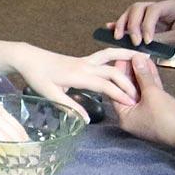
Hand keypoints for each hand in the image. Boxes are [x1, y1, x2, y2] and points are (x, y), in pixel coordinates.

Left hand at [6, 44, 139, 120]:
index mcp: (78, 75)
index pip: (105, 84)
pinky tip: (126, 56)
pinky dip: (118, 54)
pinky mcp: (84, 59)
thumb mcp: (50, 94)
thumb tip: (85, 120)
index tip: (132, 103)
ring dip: (128, 56)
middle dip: (129, 82)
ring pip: (111, 55)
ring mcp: (85, 60)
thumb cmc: (37, 76)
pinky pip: (105, 55)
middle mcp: (85, 65)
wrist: (29, 58)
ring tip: (145, 57)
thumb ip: (69, 106)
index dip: (120, 93)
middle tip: (142, 94)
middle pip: (112, 71)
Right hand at [110, 0, 174, 57]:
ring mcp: (160, 15)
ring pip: (136, 14)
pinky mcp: (157, 25)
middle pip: (139, 8)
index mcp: (174, 5)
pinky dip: (127, 27)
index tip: (144, 41)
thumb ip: (161, 41)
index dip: (144, 25)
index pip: (152, 10)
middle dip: (130, 24)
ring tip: (117, 36)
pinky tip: (113, 30)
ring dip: (125, 25)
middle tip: (129, 41)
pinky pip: (139, 23)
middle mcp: (165, 7)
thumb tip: (141, 45)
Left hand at [111, 53, 174, 148]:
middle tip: (132, 56)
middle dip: (132, 72)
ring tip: (141, 58)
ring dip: (142, 75)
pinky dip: (151, 81)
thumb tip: (136, 60)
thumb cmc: (168, 120)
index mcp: (125, 117)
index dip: (119, 74)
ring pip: (141, 90)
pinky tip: (151, 67)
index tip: (121, 59)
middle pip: (129, 90)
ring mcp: (146, 114)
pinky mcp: (158, 111)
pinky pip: (151, 93)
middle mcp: (133, 116)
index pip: (117, 91)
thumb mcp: (152, 94)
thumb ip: (143, 76)